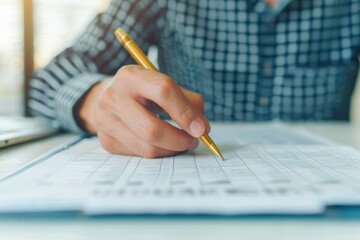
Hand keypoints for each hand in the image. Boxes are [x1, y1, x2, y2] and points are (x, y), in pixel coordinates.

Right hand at [78, 65, 209, 157]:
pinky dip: (159, 153)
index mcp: (131, 76)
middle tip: (193, 141)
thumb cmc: (142, 92)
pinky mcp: (106, 140)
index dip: (186, 112)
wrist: (107, 97)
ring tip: (182, 143)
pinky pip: (140, 155)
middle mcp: (113, 97)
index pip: (163, 92)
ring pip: (147, 147)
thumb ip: (187, 101)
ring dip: (172, 150)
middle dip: (180, 140)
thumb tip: (203, 128)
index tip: (201, 129)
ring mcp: (106, 121)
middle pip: (152, 129)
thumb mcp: (162, 85)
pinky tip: (163, 145)